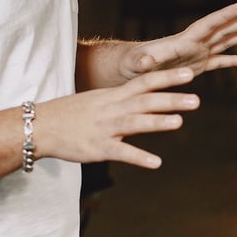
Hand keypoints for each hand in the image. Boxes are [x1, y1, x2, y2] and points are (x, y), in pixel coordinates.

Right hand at [39, 66, 200, 168]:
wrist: (40, 126)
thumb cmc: (71, 113)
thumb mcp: (99, 100)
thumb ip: (123, 100)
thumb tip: (146, 99)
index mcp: (114, 95)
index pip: (145, 82)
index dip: (167, 77)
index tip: (189, 73)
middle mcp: (112, 108)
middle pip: (146, 100)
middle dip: (171, 99)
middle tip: (196, 100)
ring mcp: (105, 128)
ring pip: (135, 122)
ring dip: (158, 121)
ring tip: (180, 122)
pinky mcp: (98, 148)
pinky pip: (121, 152)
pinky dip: (139, 157)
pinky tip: (156, 162)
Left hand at [121, 2, 236, 79]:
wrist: (131, 67)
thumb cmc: (132, 63)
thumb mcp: (137, 62)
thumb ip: (144, 61)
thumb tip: (146, 61)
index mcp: (183, 41)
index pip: (207, 25)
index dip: (224, 16)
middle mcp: (194, 43)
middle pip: (222, 29)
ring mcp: (198, 53)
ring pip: (225, 41)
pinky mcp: (198, 65)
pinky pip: (220, 61)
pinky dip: (234, 60)